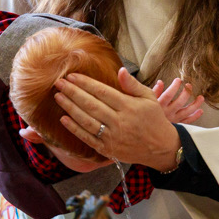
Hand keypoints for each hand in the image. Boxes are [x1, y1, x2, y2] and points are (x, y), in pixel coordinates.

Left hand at [54, 68, 180, 171]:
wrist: (161, 148)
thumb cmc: (154, 119)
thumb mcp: (149, 97)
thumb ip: (132, 84)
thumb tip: (120, 70)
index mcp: (128, 106)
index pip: (102, 92)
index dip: (85, 83)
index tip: (72, 76)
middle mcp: (119, 121)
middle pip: (91, 105)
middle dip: (72, 92)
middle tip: (58, 83)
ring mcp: (112, 137)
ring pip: (86, 121)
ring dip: (70, 108)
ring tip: (58, 97)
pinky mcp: (108, 149)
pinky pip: (88, 138)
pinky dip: (74, 129)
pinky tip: (63, 119)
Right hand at [152, 78, 203, 123]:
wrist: (147, 129)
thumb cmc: (147, 112)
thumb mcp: (147, 101)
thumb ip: (155, 92)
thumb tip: (160, 82)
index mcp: (159, 106)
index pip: (168, 95)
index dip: (174, 87)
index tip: (178, 80)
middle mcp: (167, 113)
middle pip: (179, 103)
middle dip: (186, 93)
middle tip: (189, 85)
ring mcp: (173, 120)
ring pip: (186, 112)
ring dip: (195, 105)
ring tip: (201, 98)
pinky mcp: (177, 125)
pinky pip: (187, 121)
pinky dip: (195, 116)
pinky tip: (200, 111)